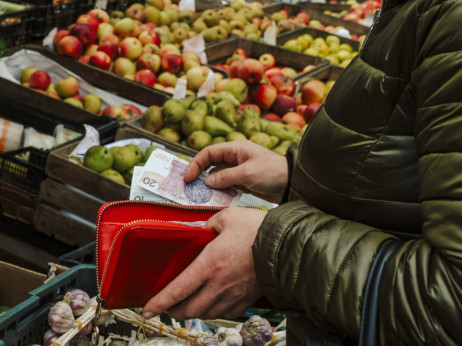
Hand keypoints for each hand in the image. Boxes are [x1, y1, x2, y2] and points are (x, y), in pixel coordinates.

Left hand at [142, 207, 266, 319]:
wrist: (286, 246)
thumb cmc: (258, 230)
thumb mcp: (227, 217)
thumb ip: (208, 223)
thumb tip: (202, 229)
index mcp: (210, 264)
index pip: (178, 290)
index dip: (160, 302)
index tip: (148, 309)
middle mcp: (219, 285)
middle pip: (189, 309)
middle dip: (173, 311)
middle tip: (167, 307)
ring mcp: (233, 295)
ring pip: (205, 314)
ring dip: (192, 313)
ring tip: (186, 306)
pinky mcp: (246, 299)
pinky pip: (224, 314)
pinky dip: (212, 312)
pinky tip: (211, 304)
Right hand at [184, 140, 288, 203]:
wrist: (292, 184)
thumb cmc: (273, 173)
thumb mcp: (247, 174)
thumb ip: (225, 178)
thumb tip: (207, 181)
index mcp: (235, 149)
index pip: (209, 153)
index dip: (195, 164)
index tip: (187, 178)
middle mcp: (235, 158)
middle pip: (210, 164)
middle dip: (199, 175)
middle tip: (189, 188)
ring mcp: (238, 170)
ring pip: (217, 176)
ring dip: (209, 185)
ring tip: (200, 196)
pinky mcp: (242, 181)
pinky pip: (225, 185)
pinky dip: (219, 191)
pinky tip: (214, 198)